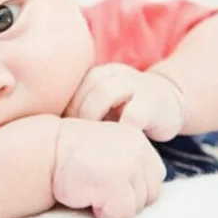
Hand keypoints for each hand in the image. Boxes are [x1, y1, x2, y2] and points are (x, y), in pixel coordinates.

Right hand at [53, 118, 165, 217]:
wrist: (44, 151)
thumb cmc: (71, 155)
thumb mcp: (108, 150)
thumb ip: (130, 162)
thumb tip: (146, 193)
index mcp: (138, 140)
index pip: (155, 177)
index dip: (133, 187)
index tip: (109, 181)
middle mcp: (139, 150)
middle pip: (150, 195)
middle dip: (125, 198)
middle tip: (97, 185)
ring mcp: (129, 166)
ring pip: (136, 207)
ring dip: (113, 205)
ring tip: (90, 187)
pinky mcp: (116, 183)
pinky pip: (121, 214)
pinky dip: (103, 212)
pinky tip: (86, 194)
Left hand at [64, 63, 185, 141]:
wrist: (169, 101)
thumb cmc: (126, 109)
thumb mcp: (102, 103)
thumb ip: (80, 108)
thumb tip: (48, 129)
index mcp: (99, 74)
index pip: (72, 86)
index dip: (65, 109)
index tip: (63, 130)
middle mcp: (115, 74)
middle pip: (85, 88)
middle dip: (77, 115)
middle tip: (76, 138)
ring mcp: (136, 85)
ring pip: (104, 93)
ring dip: (93, 118)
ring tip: (93, 139)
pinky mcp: (152, 104)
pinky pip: (131, 116)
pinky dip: (120, 130)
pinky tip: (116, 144)